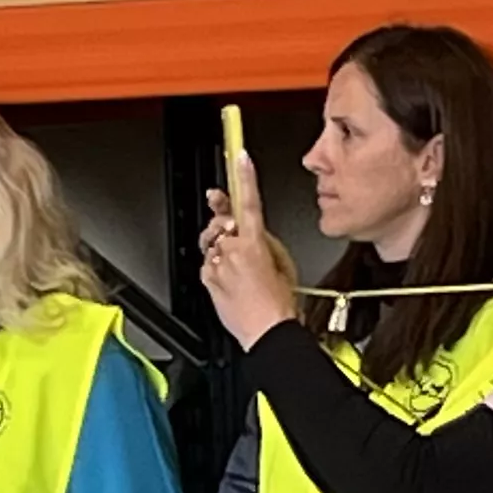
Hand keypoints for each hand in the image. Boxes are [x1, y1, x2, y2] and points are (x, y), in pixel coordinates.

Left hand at [195, 156, 303, 351]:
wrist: (268, 334)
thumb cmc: (280, 305)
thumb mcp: (285, 264)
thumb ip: (265, 241)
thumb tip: (254, 232)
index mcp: (256, 243)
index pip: (249, 203)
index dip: (245, 178)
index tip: (240, 158)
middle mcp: (233, 251)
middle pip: (222, 221)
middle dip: (225, 222)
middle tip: (232, 230)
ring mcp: (218, 265)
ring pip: (212, 242)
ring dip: (221, 247)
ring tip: (237, 266)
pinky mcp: (208, 279)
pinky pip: (208, 263)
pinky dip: (216, 266)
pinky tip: (231, 280)